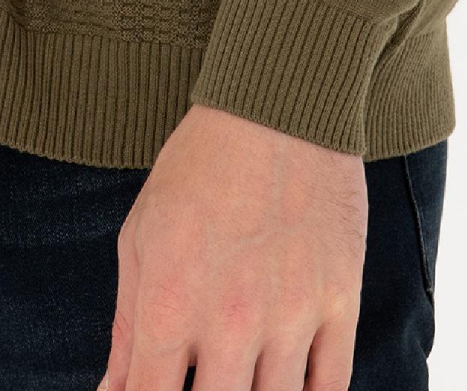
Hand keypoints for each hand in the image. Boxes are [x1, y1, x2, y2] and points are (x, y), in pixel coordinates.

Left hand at [99, 99, 366, 390]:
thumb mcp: (141, 235)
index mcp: (170, 303)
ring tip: (243, 378)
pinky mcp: (339, 301)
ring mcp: (291, 315)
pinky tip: (289, 385)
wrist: (277, 105)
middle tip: (206, 379)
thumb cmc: (198, 166)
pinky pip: (331, 388)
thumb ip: (127, 325)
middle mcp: (231, 320)